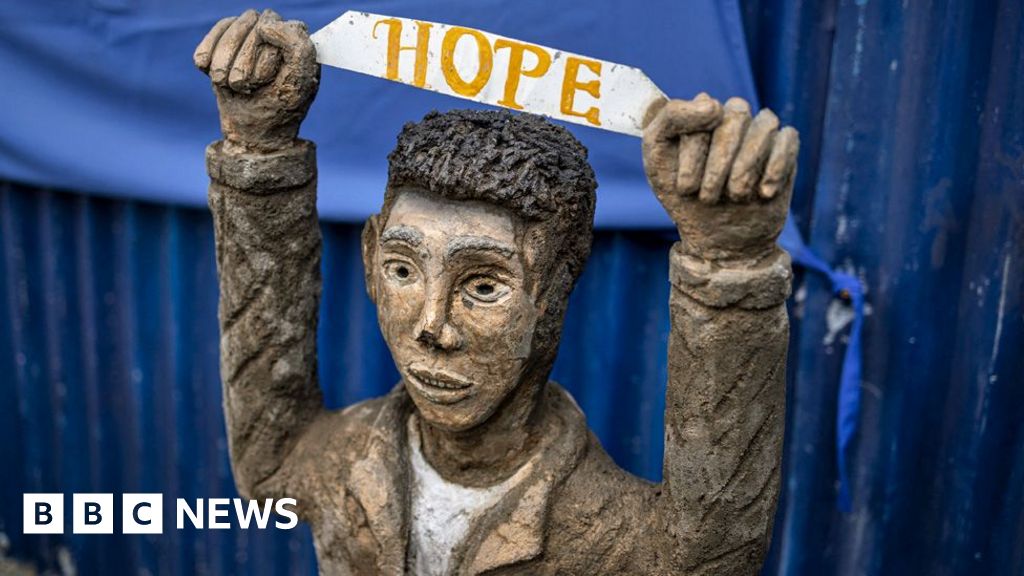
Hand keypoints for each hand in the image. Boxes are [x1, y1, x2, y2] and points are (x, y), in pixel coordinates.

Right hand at [194, 9, 318, 151]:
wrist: (253, 132)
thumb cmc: (278, 111)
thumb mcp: (296, 85)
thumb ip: (297, 49)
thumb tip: (265, 24)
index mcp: (299, 42)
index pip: (276, 28)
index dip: (263, 55)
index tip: (261, 82)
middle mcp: (278, 33)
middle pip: (252, 23)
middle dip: (240, 60)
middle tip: (240, 86)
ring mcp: (253, 35)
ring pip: (232, 27)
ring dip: (222, 60)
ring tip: (225, 83)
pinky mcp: (230, 42)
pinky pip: (216, 32)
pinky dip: (206, 52)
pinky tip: (206, 68)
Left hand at [642, 94, 798, 263]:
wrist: (716, 236)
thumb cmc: (684, 196)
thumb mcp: (658, 159)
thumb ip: (669, 119)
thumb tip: (712, 103)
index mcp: (701, 113)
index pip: (704, 112)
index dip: (695, 153)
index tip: (685, 188)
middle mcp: (732, 116)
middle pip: (736, 115)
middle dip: (720, 163)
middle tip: (707, 197)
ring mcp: (760, 132)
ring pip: (765, 124)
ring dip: (746, 166)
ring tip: (735, 195)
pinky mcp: (784, 149)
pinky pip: (788, 138)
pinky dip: (776, 167)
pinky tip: (763, 192)